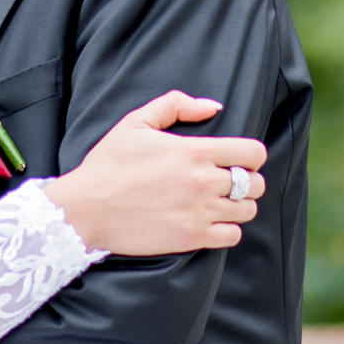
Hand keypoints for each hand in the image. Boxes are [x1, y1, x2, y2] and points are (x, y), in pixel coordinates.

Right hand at [46, 94, 267, 254]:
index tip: (241, 157)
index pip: (252, 153)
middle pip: (255, 183)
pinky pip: (233, 236)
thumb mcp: (137, 121)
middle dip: (249, 179)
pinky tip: (213, 220)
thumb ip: (176, 105)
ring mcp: (199, 213)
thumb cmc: (110, 163)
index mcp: (194, 151)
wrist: (88, 207)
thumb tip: (213, 107)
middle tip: (232, 179)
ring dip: (240, 204)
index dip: (253, 154)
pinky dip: (229, 229)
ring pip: (248, 211)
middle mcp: (203, 182)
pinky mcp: (192, 238)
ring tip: (223, 200)